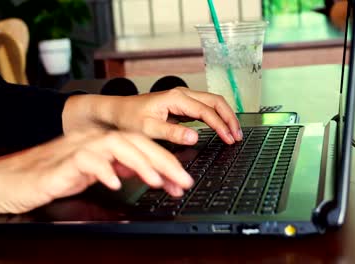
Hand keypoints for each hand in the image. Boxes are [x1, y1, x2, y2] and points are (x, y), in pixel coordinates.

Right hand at [0, 129, 192, 213]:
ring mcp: (81, 147)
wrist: (16, 178)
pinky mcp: (64, 161)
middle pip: (137, 142)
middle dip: (164, 162)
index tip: (183, 180)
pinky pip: (87, 161)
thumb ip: (122, 168)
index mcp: (106, 142)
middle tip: (182, 181)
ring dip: (140, 163)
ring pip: (117, 146)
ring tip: (156, 181)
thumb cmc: (55, 175)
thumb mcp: (98, 173)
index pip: (144, 146)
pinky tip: (116, 183)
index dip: (166, 162)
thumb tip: (150, 173)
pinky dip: (104, 171)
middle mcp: (97, 140)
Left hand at [62, 87, 242, 144]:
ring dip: (225, 116)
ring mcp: (183, 97)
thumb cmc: (129, 119)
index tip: (229, 139)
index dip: (221, 126)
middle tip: (237, 135)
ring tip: (234, 133)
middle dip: (229, 118)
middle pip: (216, 101)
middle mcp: (182, 94)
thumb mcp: (148, 129)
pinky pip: (205, 107)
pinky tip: (221, 127)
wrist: (117, 111)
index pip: (206, 111)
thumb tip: (195, 137)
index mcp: (176, 98)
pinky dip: (216, 117)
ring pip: (213, 102)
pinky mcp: (182, 104)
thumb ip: (172, 133)